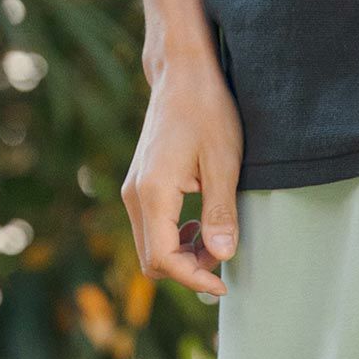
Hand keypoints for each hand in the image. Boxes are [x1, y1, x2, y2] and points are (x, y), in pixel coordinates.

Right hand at [121, 50, 243, 296]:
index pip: (164, 259)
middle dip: (189, 270)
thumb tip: (222, 254)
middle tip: (224, 258)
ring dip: (184, 257)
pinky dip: (177, 241)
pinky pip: (153, 230)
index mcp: (153, 193)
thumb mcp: (223, 163)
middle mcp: (135, 195)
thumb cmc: (207, 110)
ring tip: (217, 239)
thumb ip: (221, 212)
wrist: (182, 74)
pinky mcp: (141, 187)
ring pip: (152, 248)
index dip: (195, 279)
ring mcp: (134, 191)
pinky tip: (201, 226)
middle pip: (153, 261)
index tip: (224, 284)